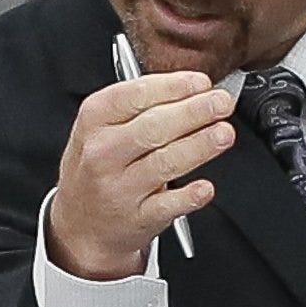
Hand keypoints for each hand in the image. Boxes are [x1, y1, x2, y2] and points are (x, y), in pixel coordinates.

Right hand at [47, 72, 235, 280]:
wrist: (82, 224)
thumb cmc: (98, 167)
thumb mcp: (100, 127)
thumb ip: (140, 105)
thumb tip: (194, 89)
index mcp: (94, 120)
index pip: (136, 95)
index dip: (174, 87)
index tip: (202, 83)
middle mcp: (103, 153)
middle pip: (153, 127)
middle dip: (194, 112)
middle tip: (222, 103)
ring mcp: (119, 187)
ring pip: (164, 162)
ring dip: (199, 146)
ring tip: (224, 133)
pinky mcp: (137, 217)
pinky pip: (167, 206)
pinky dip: (189, 196)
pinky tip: (205, 187)